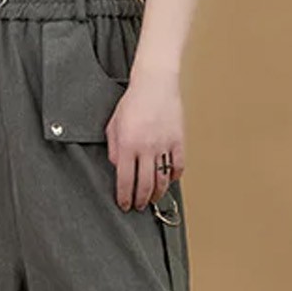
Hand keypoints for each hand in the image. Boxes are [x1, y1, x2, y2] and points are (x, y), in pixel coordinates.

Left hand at [105, 69, 184, 209]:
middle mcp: (146, 148)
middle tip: (138, 206)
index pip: (125, 181)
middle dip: (140, 200)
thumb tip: (118, 168)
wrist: (154, 84)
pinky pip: (178, 166)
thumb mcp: (113, 125)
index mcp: (128, 145)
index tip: (124, 205)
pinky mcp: (178, 141)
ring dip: (157, 194)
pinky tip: (168, 181)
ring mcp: (164, 145)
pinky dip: (174, 177)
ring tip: (152, 199)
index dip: (124, 197)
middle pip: (145, 185)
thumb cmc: (132, 101)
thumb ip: (114, 149)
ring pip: (163, 180)